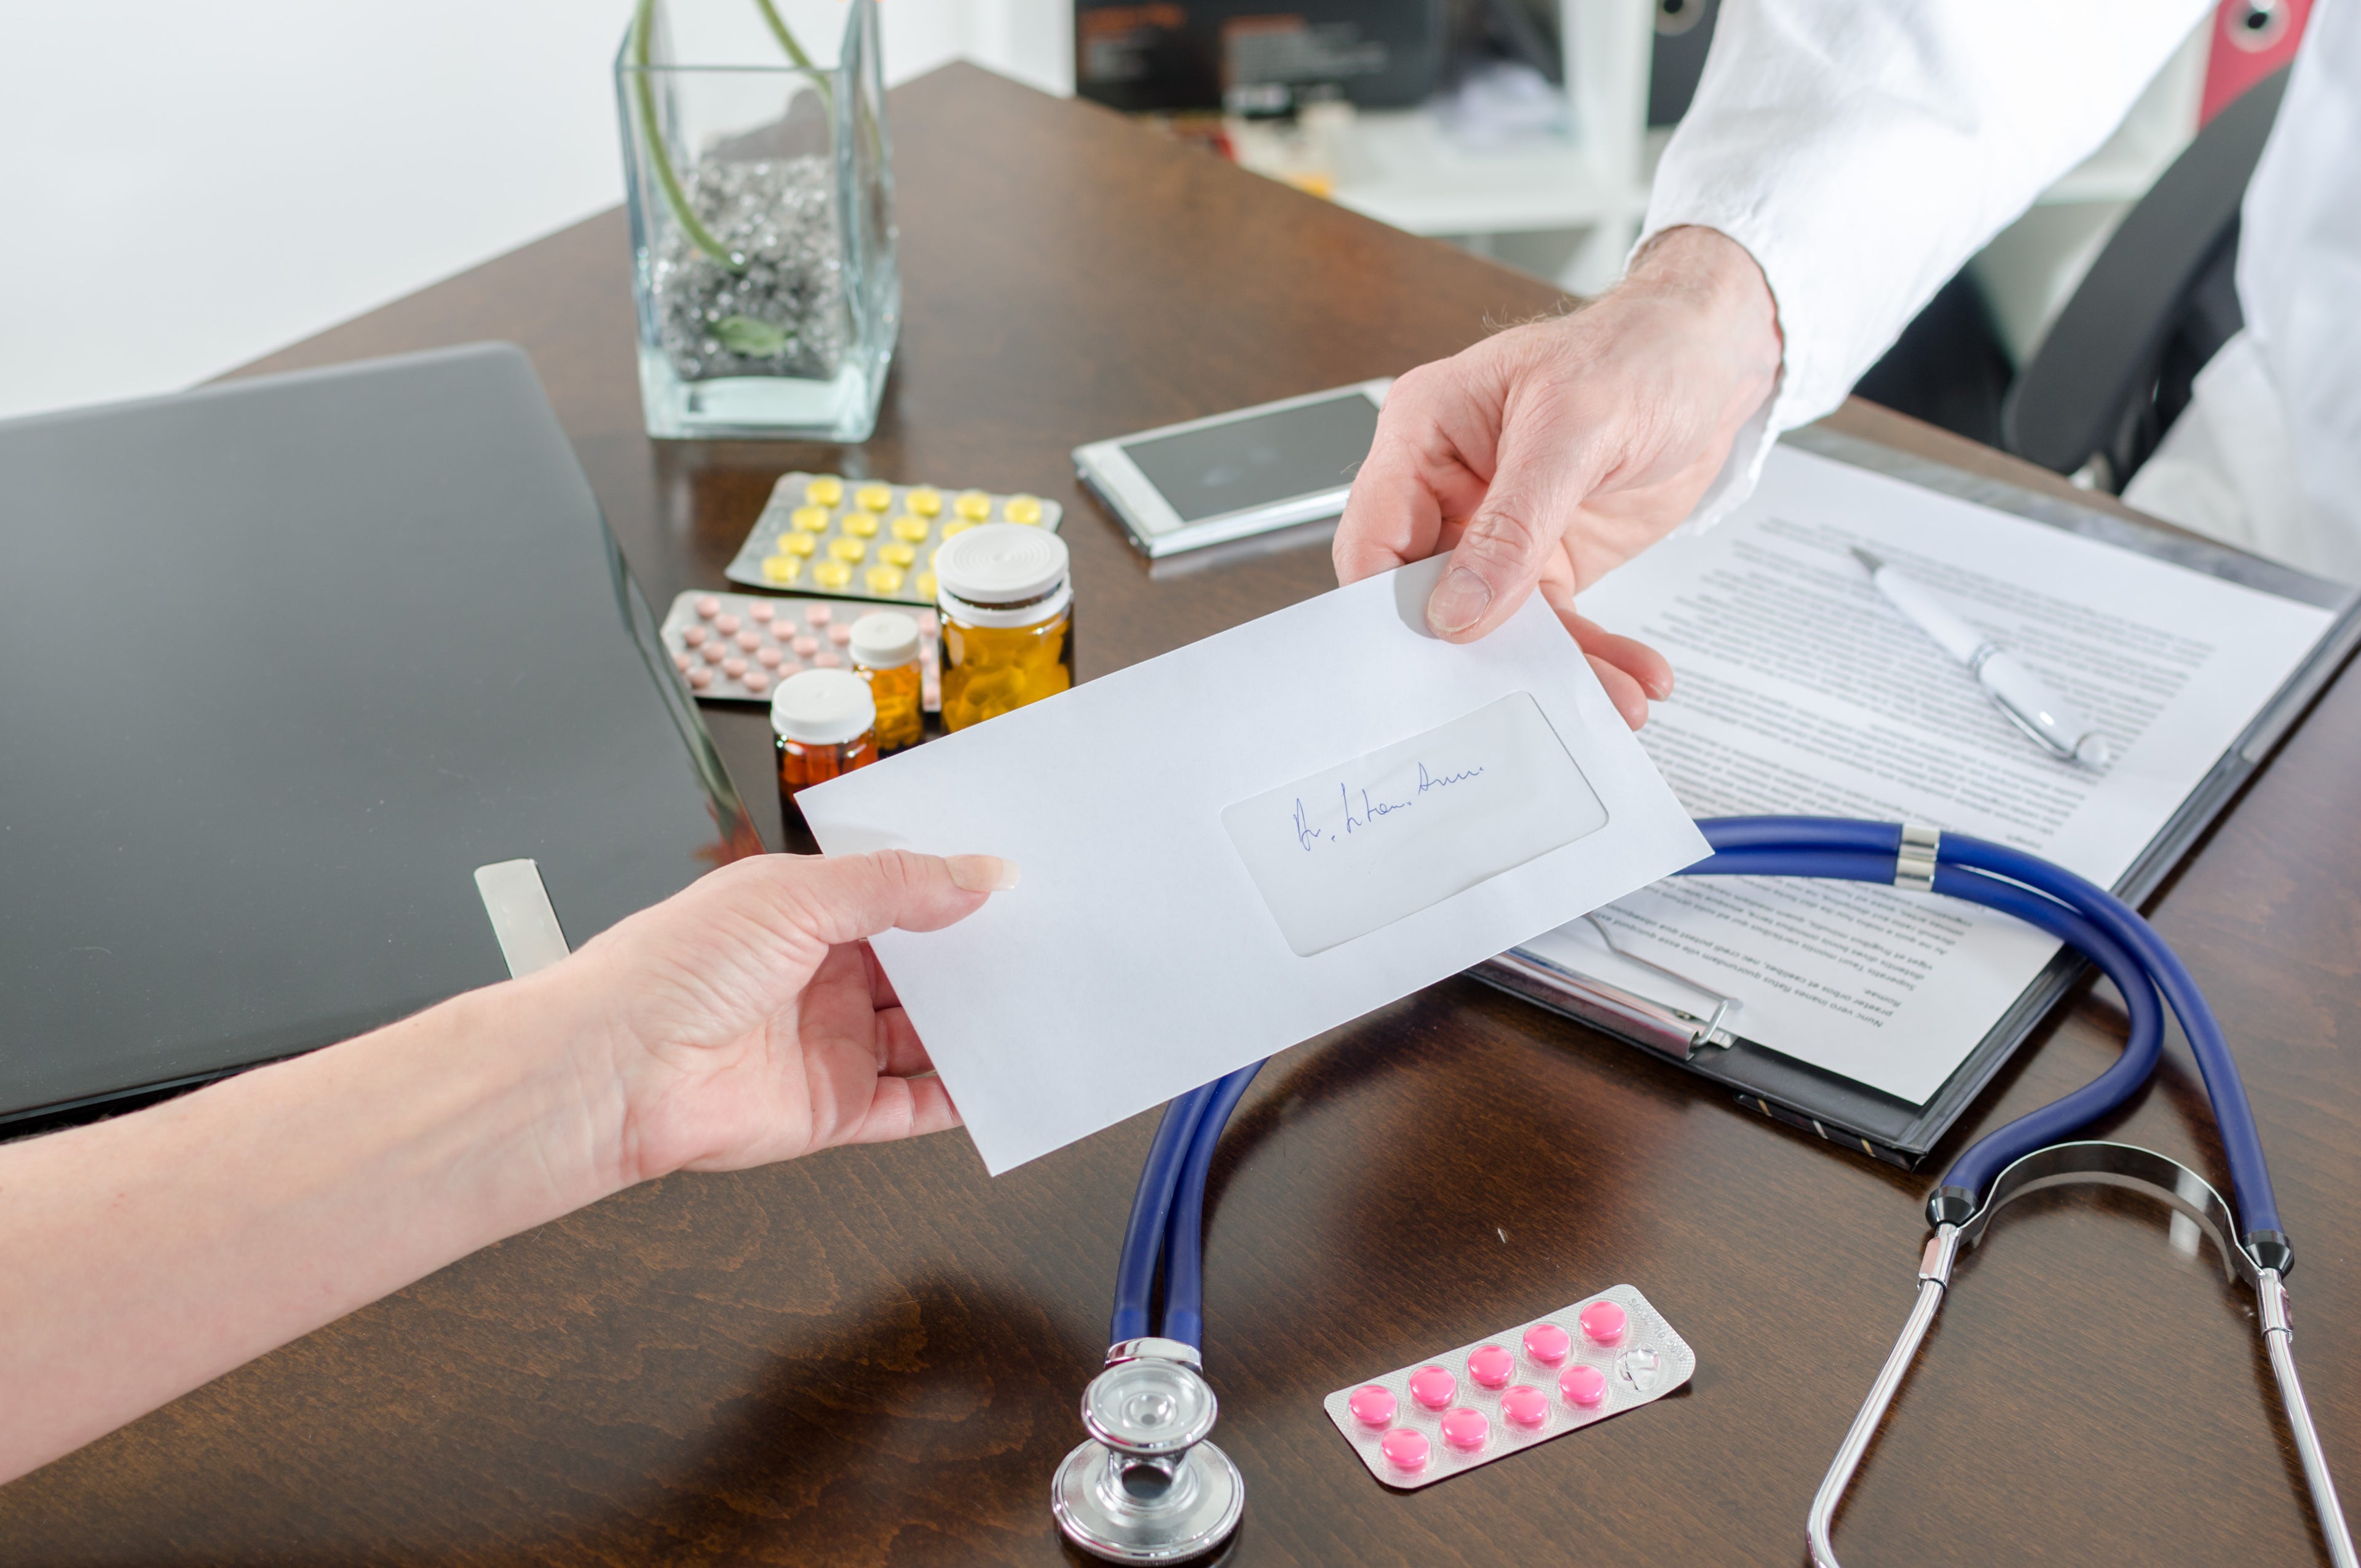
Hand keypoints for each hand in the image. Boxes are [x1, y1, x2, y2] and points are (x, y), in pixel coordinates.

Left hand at [536, 849, 1018, 1185]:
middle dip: (976, 960)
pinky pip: (912, 1107)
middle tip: (1048, 945)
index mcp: (804, 914)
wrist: (615, 1069)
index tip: (1016, 885)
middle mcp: (819, 979)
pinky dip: (959, 1098)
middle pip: (919, 970)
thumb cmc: (676, 967)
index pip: (897, 897)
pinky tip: (1001, 1078)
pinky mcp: (834, 1110)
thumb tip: (982, 874)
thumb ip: (897, 886)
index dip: (952, 890)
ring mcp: (829, 1047)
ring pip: (926, 1038)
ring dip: (977, 1026)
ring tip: (1043, 1007)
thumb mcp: (797, 895)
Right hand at [1335, 226, 1782, 726]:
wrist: (1713, 361)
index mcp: (1423, 434)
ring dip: (1554, 666)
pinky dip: (1590, 656)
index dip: (1392, 606)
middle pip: (1428, 597)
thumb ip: (1514, 523)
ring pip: (1498, 625)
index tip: (1437, 655)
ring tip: (1611, 699)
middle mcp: (1448, 488)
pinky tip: (1630, 677)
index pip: (1375, 539)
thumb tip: (1458, 607)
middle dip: (1480, 655)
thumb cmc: (1640, 354)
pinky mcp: (1545, 560)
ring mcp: (1496, 530)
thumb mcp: (1575, 430)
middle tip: (1516, 699)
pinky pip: (1552, 625)